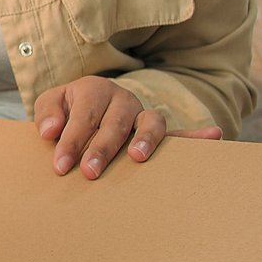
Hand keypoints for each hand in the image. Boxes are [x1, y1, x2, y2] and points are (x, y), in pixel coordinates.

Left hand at [33, 79, 221, 178]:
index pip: (83, 116)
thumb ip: (48, 114)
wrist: (82, 105)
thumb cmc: (65, 110)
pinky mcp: (156, 130)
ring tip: (137, 157)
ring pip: (151, 122)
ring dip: (146, 139)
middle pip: (115, 122)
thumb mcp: (51, 104)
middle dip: (102, 148)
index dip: (72, 140)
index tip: (60, 165)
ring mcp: (142, 114)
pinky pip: (178, 133)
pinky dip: (196, 135)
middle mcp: (122, 99)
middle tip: (90, 172)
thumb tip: (50, 131)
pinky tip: (214, 136)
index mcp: (94, 89)